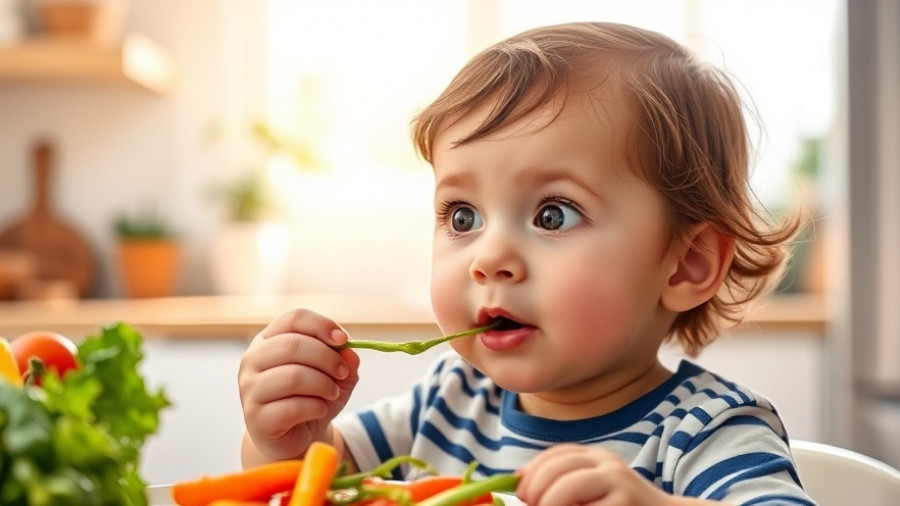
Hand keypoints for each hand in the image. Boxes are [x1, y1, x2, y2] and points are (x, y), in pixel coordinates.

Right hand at [239, 309, 359, 460]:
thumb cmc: (313, 399)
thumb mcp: (335, 377)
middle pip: (292, 345)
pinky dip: (315, 407)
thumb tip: (350, 353)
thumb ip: (345, 362)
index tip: (344, 340)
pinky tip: (319, 410)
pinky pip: (292, 407)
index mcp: (269, 340)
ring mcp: (249, 389)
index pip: (294, 319)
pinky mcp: (255, 418)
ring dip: (323, 384)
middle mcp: (252, 360)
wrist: (296, 438)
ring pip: (293, 376)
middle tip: (343, 373)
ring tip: (333, 393)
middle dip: (327, 358)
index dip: (322, 325)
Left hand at [517, 444, 673, 505]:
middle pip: (557, 467)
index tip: (519, 490)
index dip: (532, 470)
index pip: (557, 454)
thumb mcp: (592, 490)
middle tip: (529, 504)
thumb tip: (519, 480)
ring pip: (566, 487)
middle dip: (535, 489)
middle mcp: (608, 462)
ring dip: (548, 503)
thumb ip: (562, 483)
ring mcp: (618, 481)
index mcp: (597, 456)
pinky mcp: (625, 501)